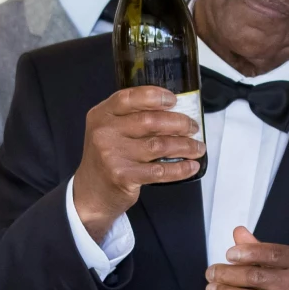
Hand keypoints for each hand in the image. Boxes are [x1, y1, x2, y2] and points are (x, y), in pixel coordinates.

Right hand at [71, 86, 204, 238]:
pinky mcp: (123, 176)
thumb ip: (131, 118)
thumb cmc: (107, 157)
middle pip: (150, 121)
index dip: (154, 96)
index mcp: (101, 115)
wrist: (91, 193)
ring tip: (198, 147)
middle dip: (179, 123)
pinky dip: (180, 168)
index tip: (174, 100)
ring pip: (159, 145)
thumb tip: (172, 111)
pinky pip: (159, 170)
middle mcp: (105, 133)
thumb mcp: (109, 131)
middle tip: (193, 127)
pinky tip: (191, 166)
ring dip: (185, 146)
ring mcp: (113, 155)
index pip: (128, 98)